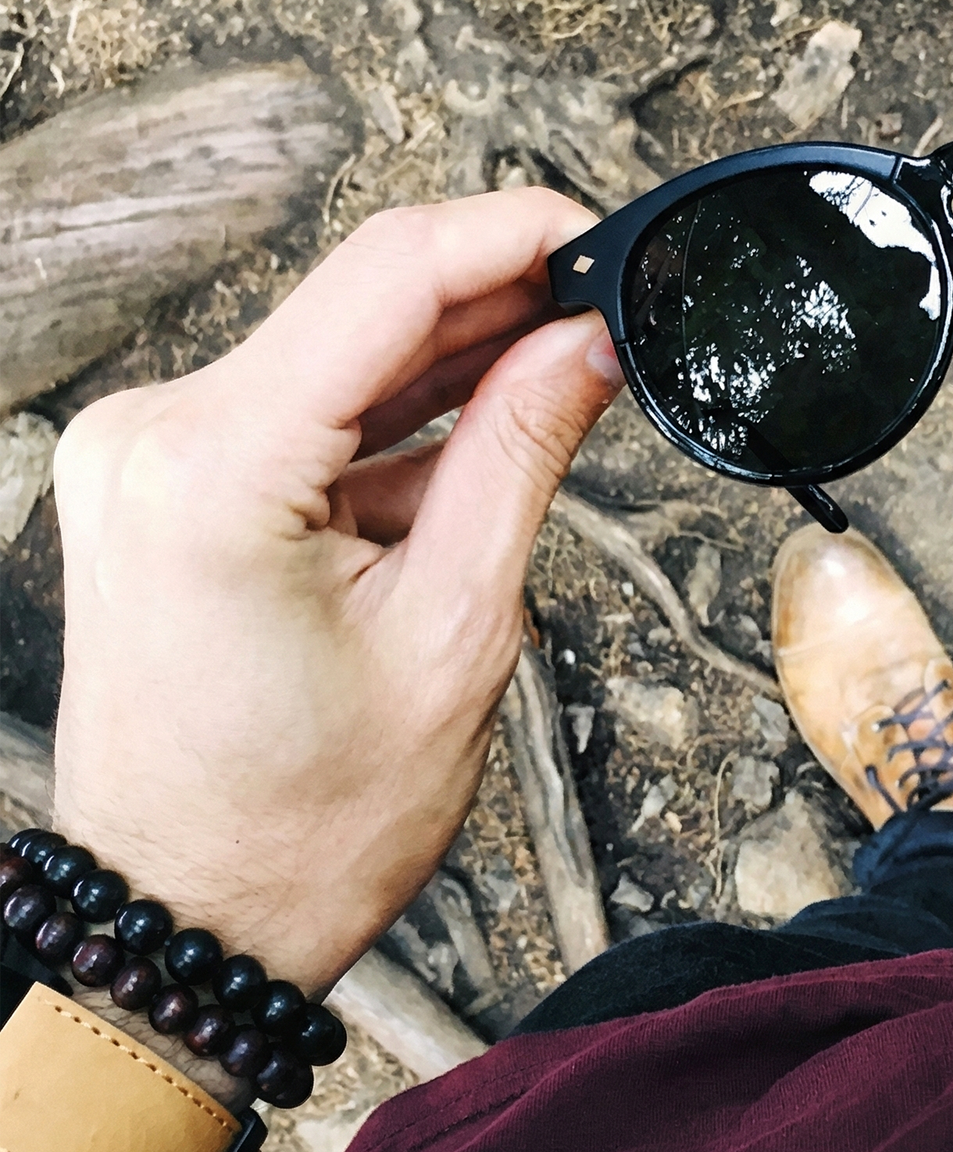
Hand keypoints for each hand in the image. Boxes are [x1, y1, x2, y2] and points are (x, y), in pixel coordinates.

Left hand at [48, 189, 620, 994]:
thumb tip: (583, 342)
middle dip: (494, 302)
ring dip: (450, 365)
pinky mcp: (165, 484)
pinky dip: (393, 422)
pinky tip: (474, 443)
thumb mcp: (456, 629)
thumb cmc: (306, 822)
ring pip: (336, 356)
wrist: (193, 918)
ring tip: (556, 387)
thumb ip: (521, 454)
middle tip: (605, 316)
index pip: (388, 275)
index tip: (599, 234)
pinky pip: (302, 413)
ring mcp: (147, 456)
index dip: (513, 233)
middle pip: (358, 306)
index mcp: (213, 468)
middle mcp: (153, 437)